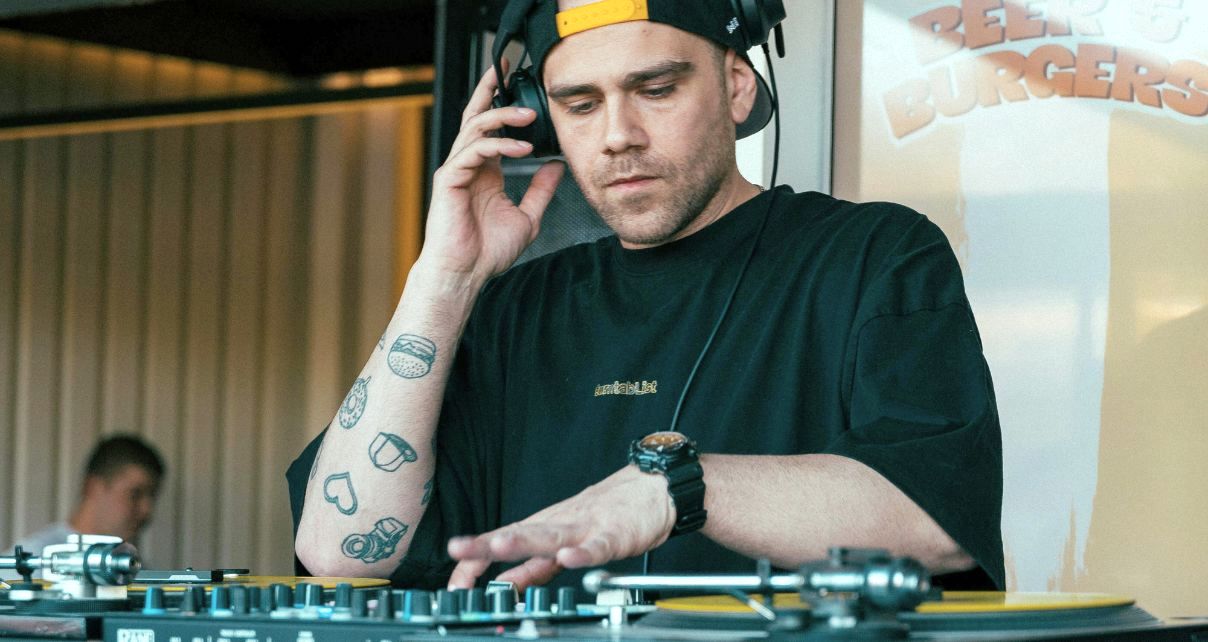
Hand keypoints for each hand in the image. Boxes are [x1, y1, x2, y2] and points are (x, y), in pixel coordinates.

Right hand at [420, 61, 565, 285]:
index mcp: (484, 170)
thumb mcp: (528, 217)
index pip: (491, 127)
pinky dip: (497, 145)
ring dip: (502, 117)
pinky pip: (473, 151)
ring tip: (528, 115)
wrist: (465, 274)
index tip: (517, 81)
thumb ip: (541, 191)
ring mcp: (456, 169)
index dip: (500, 101)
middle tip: (508, 69)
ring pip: (475, 128)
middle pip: (476, 115)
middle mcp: (468, 165)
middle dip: (490, 89)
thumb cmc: (487, 252)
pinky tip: (522, 148)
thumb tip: (557, 167)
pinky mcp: (449, 179)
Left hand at [446, 465, 675, 589]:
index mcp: (543, 529)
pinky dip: (583, 553)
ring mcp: (585, 529)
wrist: (649, 490)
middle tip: (458, 550)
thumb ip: (533, 566)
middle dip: (486, 546)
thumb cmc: (605, 516)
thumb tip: (503, 586)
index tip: (453, 582)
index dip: (476, 560)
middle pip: (518, 536)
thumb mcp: (562, 543)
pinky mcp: (614, 535)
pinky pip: (597, 546)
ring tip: (501, 547)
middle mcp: (558, 526)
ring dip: (525, 543)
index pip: (501, 543)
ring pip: (551, 537)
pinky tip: (571, 558)